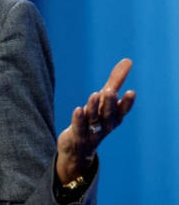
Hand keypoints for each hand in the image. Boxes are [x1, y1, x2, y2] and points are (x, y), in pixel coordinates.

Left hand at [56, 58, 135, 182]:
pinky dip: (79, 119)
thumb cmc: (96, 118)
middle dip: (110, 104)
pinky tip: (78, 109)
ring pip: (93, 120)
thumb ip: (115, 81)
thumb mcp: (105, 100)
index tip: (131, 92)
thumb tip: (128, 60)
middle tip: (110, 91)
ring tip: (93, 95)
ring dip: (94, 108)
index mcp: (113, 118)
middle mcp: (104, 125)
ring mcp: (91, 132)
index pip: (122, 111)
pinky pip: (79, 128)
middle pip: (108, 115)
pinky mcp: (77, 136)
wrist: (79, 147)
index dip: (126, 103)